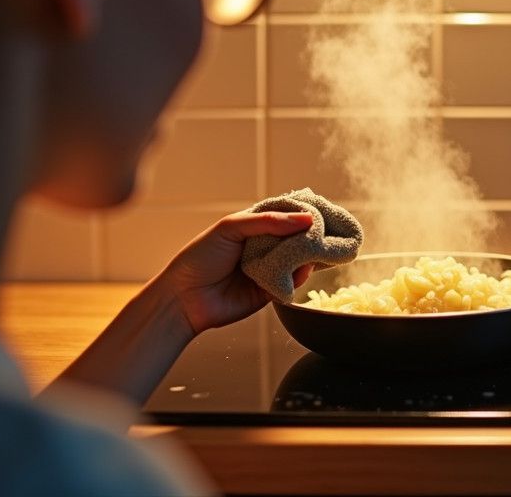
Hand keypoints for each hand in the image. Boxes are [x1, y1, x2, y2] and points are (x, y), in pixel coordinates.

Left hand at [158, 211, 314, 335]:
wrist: (183, 299)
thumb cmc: (199, 258)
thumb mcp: (230, 228)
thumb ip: (268, 221)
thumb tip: (306, 219)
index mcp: (254, 226)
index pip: (285, 215)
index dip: (303, 213)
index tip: (322, 211)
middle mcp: (264, 246)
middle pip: (296, 238)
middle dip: (311, 235)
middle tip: (327, 232)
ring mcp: (269, 269)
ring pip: (298, 260)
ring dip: (309, 255)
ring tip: (320, 248)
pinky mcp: (271, 292)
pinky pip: (292, 282)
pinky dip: (300, 276)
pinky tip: (303, 269)